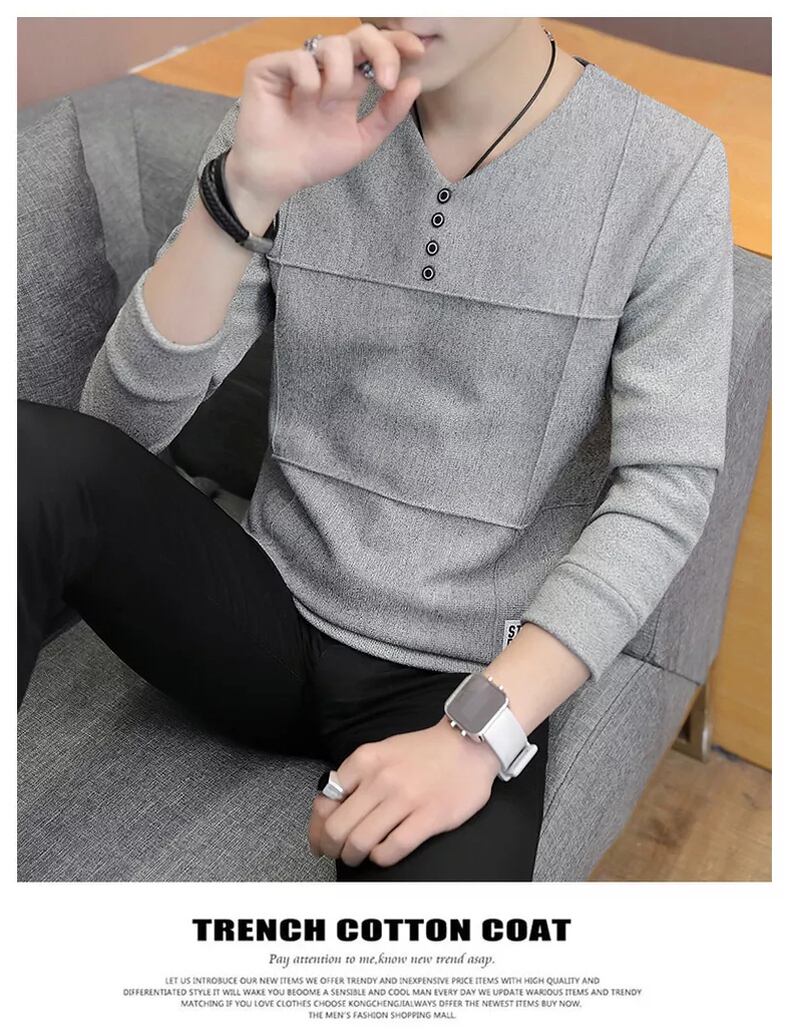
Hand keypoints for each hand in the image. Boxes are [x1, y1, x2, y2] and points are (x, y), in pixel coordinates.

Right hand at [225, 24, 425, 205]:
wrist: (278, 177)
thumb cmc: (315, 158)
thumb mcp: (362, 140)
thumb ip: (389, 114)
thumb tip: (414, 82)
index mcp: (348, 81)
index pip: (375, 50)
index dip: (397, 43)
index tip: (418, 52)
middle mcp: (325, 68)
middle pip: (360, 35)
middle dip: (381, 52)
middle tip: (386, 81)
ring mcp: (298, 64)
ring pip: (333, 44)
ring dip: (340, 78)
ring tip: (328, 105)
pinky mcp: (269, 67)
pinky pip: (300, 59)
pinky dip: (309, 83)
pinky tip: (301, 102)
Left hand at [307, 717, 500, 867]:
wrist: (468, 743)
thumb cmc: (423, 751)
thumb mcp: (381, 752)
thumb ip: (355, 776)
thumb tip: (326, 805)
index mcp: (365, 760)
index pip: (326, 800)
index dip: (317, 826)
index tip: (319, 838)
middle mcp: (381, 779)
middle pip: (338, 827)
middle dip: (331, 847)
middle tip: (336, 853)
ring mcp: (406, 799)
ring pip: (360, 842)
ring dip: (353, 856)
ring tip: (358, 856)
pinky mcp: (429, 817)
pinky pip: (392, 849)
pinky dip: (381, 858)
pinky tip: (383, 853)